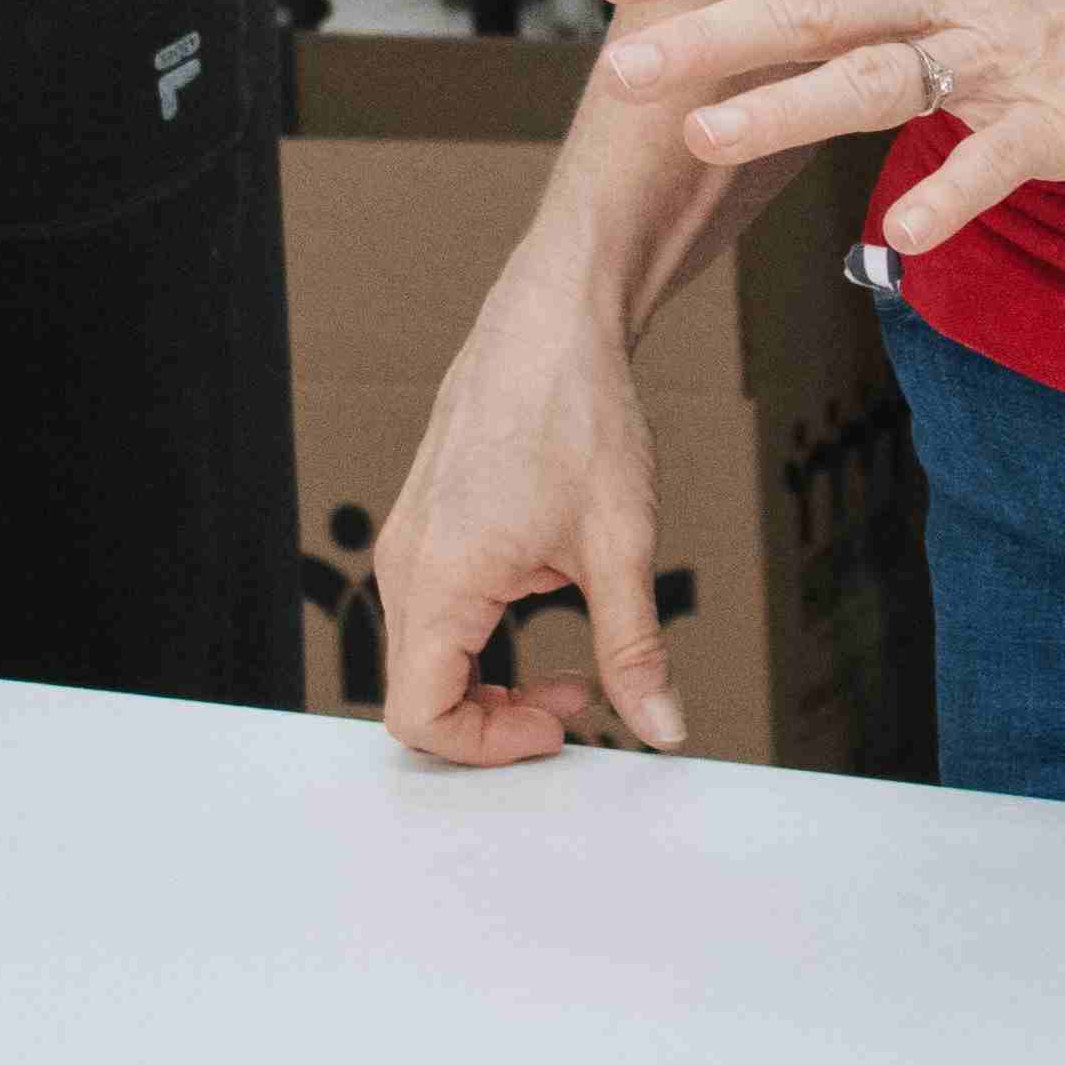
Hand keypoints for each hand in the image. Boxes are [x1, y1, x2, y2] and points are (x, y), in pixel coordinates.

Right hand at [365, 246, 688, 763]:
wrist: (554, 318)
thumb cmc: (576, 410)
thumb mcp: (621, 545)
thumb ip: (633, 650)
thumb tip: (660, 725)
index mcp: (438, 578)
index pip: (419, 717)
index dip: (488, 746)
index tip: (560, 727)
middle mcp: (405, 562)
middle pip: (417, 692)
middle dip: (494, 719)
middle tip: (576, 704)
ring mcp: (408, 539)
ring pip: (424, 655)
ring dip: (490, 681)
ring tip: (572, 667)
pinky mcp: (426, 522)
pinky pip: (433, 611)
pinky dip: (481, 639)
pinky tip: (546, 608)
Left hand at [593, 0, 1064, 264]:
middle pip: (810, 2)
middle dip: (709, 34)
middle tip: (621, 71)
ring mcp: (999, 51)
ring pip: (879, 78)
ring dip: (786, 108)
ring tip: (706, 139)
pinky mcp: (1058, 116)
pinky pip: (996, 161)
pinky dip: (951, 196)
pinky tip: (906, 238)